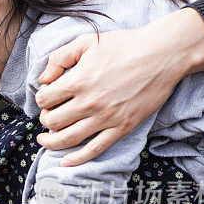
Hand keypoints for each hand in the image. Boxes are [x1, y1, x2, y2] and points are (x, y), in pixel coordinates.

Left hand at [34, 28, 183, 165]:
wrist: (162, 54)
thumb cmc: (125, 45)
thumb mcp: (87, 41)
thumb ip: (59, 58)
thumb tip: (43, 79)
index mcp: (78, 81)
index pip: (44, 100)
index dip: (41, 100)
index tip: (46, 99)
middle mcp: (89, 103)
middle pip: (52, 121)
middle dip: (45, 121)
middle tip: (48, 117)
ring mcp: (106, 117)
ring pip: (68, 139)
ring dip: (51, 143)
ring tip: (44, 141)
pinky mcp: (122, 127)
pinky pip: (95, 149)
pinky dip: (78, 159)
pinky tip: (66, 162)